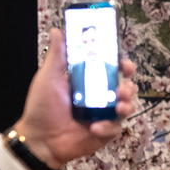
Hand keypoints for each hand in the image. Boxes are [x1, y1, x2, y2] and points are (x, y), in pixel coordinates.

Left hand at [12, 28, 136, 169]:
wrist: (39, 140)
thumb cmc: (42, 107)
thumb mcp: (48, 78)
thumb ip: (58, 55)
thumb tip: (57, 30)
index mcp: (89, 81)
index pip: (112, 69)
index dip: (122, 65)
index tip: (124, 65)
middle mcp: (100, 97)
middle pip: (126, 87)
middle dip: (129, 87)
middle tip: (122, 89)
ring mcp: (104, 115)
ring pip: (127, 107)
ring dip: (127, 105)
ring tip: (118, 107)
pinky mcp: (105, 132)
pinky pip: (116, 128)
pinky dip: (108, 127)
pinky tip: (94, 128)